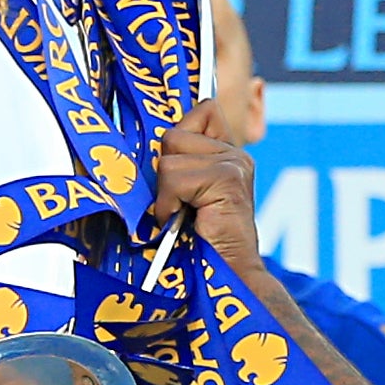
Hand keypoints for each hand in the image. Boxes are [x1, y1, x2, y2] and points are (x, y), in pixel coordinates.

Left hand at [149, 104, 260, 275]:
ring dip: (165, 193)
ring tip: (182, 215)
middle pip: (173, 135)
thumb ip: (177, 163)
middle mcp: (235, 153)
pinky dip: (169, 204)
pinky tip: (182, 221)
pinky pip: (174, 177)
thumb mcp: (185, 194)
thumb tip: (150, 141)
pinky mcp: (228, 179)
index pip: (201, 109)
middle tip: (179, 203)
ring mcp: (234, 163)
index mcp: (228, 152)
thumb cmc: (200, 242)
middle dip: (165, 172)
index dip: (177, 138)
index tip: (173, 174)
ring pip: (169, 159)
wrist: (226, 275)